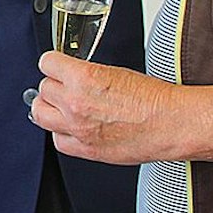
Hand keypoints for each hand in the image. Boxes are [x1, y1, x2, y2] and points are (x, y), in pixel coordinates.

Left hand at [30, 51, 177, 164]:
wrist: (172, 124)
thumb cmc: (153, 98)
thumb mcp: (115, 71)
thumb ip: (85, 74)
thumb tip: (70, 75)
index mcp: (84, 78)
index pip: (47, 63)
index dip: (53, 64)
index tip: (57, 66)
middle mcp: (75, 103)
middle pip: (42, 89)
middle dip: (53, 86)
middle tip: (64, 87)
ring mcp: (78, 129)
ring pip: (40, 115)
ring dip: (49, 108)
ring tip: (61, 107)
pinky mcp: (86, 149)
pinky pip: (57, 140)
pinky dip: (62, 133)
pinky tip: (73, 128)